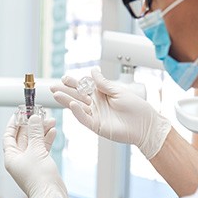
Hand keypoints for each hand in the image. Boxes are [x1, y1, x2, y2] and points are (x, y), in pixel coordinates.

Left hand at [3, 114, 70, 197]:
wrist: (51, 196)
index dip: (14, 123)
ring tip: (50, 120)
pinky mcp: (40, 165)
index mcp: (11, 157)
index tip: (19, 113)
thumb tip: (34, 118)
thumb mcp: (36, 150)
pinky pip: (41, 149)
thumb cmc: (39, 178)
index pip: (9, 136)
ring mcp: (30, 163)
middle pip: (23, 137)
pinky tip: (52, 131)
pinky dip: (46, 140)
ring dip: (41, 131)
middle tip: (39, 114)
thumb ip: (35, 132)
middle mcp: (19, 160)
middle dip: (31, 125)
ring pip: (34, 142)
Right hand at [50, 67, 170, 158]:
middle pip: (77, 96)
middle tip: (52, 86)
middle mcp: (96, 104)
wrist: (145, 125)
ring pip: (77, 107)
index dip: (74, 83)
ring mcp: (95, 115)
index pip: (83, 87)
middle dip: (64, 91)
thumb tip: (93, 71)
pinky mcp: (97, 126)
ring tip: (56, 94)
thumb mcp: (118, 91)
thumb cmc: (136, 108)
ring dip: (67, 101)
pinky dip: (78, 112)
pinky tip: (73, 105)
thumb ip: (103, 83)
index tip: (64, 78)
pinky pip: (84, 118)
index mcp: (101, 94)